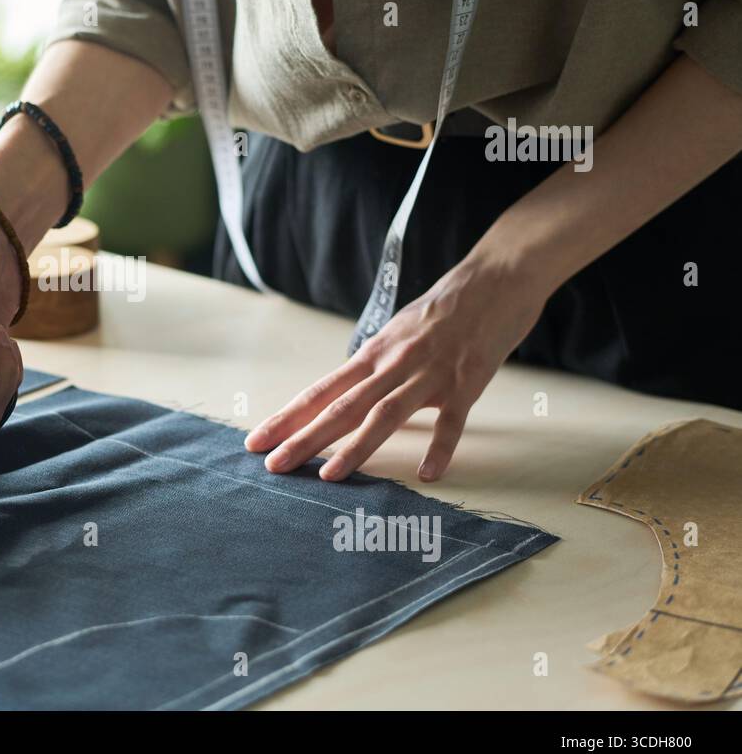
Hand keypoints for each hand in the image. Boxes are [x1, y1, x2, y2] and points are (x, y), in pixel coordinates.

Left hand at [245, 258, 546, 481]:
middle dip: (305, 437)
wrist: (495, 277)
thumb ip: (376, 367)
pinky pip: (452, 420)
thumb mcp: (398, 333)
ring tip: (328, 476)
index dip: (288, 417)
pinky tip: (427, 474)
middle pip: (343, 406)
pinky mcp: (467, 381)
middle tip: (273, 465)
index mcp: (374, 353)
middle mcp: (394, 363)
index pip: (322, 391)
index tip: (257, 441)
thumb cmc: (445, 307)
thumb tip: (352, 396)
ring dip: (355, 446)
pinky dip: (440, 447)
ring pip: (385, 414)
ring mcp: (429, 373)